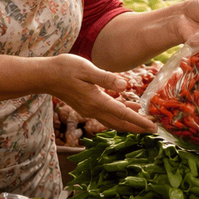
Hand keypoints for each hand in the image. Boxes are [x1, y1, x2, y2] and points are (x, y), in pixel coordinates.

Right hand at [42, 54, 158, 134]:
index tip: (153, 127)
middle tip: (154, 130)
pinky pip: (107, 115)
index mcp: (96, 101)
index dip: (139, 121)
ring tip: (145, 120)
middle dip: (137, 127)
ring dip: (129, 122)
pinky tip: (128, 105)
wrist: (44, 76)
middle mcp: (93, 109)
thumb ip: (105, 78)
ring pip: (113, 120)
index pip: (123, 114)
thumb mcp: (86, 68)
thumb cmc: (64, 68)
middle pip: (120, 123)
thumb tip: (124, 85)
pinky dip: (120, 114)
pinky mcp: (86, 106)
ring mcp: (89, 109)